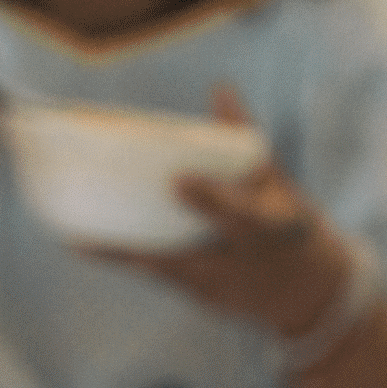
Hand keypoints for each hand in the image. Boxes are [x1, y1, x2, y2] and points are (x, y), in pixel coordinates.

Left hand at [90, 85, 349, 336]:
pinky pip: (158, 277)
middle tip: (98, 230)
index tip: (179, 181)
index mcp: (267, 228)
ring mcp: (219, 286)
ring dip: (121, 257)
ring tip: (77, 239)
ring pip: (163, 272)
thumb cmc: (287, 223)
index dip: (210, 200)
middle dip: (144, 245)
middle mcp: (240, 262)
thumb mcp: (277, 183)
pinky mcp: (201, 298)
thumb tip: (220, 88)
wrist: (309, 293)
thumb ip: (244, 138)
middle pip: (188, 256)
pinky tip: (88, 247)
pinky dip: (126, 262)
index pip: (238, 215)